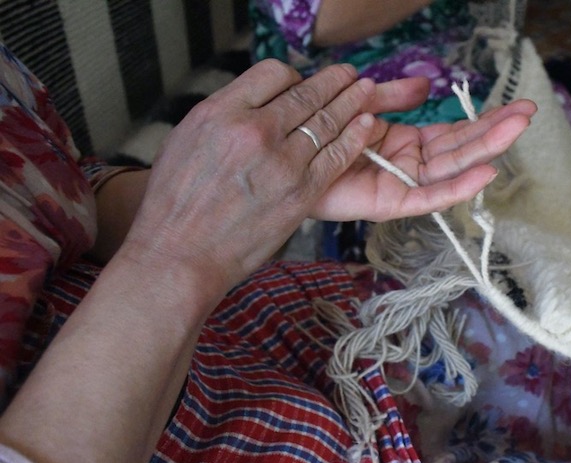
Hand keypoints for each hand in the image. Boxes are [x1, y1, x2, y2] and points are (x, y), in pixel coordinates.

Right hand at [119, 60, 380, 293]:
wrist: (181, 253)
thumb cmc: (175, 202)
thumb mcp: (185, 139)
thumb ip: (224, 115)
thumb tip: (252, 103)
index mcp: (222, 111)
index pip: (272, 73)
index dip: (293, 75)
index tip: (301, 82)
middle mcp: (255, 130)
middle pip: (306, 93)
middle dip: (333, 81)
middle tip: (349, 73)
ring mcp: (283, 162)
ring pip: (327, 121)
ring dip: (352, 102)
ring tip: (366, 90)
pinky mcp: (302, 191)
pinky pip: (337, 156)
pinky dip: (355, 137)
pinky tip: (367, 124)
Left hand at [312, 95, 536, 221]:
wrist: (287, 161)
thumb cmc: (322, 136)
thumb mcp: (364, 106)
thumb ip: (395, 97)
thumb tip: (426, 85)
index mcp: (408, 145)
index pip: (456, 135)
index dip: (486, 121)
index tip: (519, 107)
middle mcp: (411, 167)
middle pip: (462, 150)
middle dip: (495, 132)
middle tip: (528, 113)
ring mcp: (403, 186)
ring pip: (452, 170)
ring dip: (486, 151)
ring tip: (517, 130)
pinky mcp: (389, 204)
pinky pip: (427, 197)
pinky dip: (456, 188)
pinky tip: (484, 172)